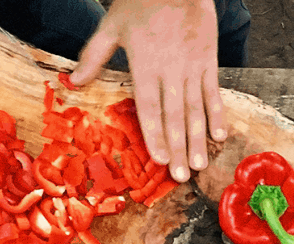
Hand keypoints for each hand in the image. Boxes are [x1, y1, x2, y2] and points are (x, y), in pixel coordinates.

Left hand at [71, 0, 226, 182]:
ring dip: (198, 139)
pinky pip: (214, 93)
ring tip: (199, 165)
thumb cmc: (141, 2)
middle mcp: (170, 70)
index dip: (154, 135)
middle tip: (181, 176)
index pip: (149, 107)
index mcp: (144, 64)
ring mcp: (193, 67)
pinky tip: (220, 136)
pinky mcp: (209, 61)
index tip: (159, 160)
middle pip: (174, 116)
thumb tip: (73, 82)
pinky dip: (217, 114)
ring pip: (196, 110)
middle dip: (178, 148)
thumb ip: (94, 56)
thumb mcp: (112, 26)